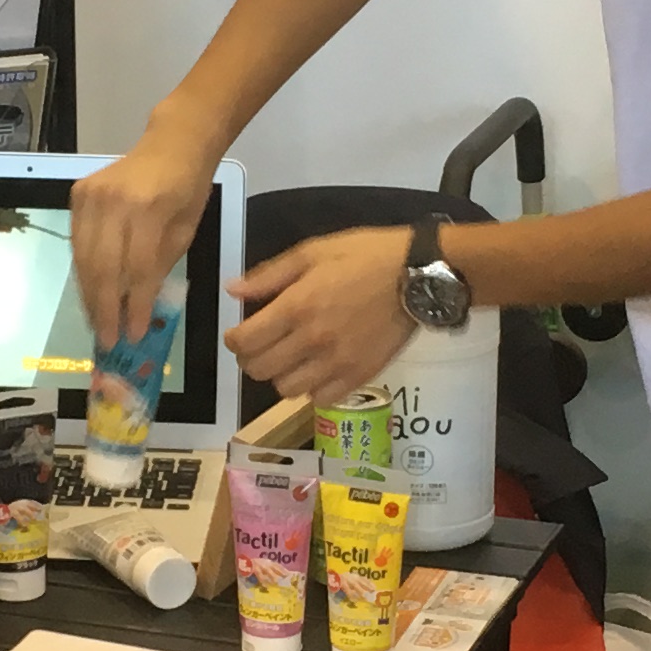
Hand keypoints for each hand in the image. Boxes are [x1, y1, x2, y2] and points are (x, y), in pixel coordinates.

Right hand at [74, 135, 212, 347]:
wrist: (171, 145)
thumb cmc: (186, 190)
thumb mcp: (185, 232)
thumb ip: (159, 268)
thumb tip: (136, 309)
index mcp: (150, 209)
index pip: (137, 269)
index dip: (133, 306)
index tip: (131, 336)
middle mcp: (115, 201)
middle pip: (103, 267)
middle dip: (104, 308)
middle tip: (107, 338)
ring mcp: (91, 195)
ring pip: (83, 258)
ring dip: (89, 295)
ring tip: (97, 321)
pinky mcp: (78, 194)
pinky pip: (76, 242)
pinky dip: (83, 270)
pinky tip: (91, 291)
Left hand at [223, 226, 411, 408]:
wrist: (418, 276)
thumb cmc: (364, 256)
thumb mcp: (313, 251)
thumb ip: (270, 275)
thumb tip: (233, 291)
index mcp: (296, 306)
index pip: (246, 341)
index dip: (233, 341)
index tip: (238, 334)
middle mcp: (312, 340)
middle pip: (260, 370)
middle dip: (251, 359)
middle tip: (260, 347)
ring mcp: (337, 363)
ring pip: (286, 390)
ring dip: (281, 376)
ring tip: (289, 359)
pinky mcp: (359, 376)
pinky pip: (320, 399)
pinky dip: (311, 389)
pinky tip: (316, 371)